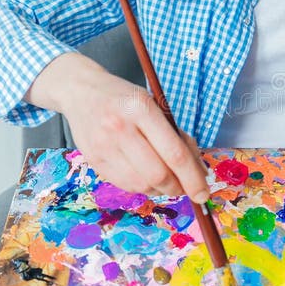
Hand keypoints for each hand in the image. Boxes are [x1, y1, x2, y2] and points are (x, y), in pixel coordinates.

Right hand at [25, 53, 210, 201]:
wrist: (81, 91)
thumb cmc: (125, 98)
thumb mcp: (154, 105)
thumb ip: (175, 135)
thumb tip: (198, 170)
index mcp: (141, 108)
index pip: (174, 153)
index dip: (192, 178)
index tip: (204, 193)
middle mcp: (120, 127)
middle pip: (158, 174)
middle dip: (178, 188)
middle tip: (186, 188)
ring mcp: (103, 146)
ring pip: (141, 185)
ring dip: (160, 189)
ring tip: (166, 180)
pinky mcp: (93, 160)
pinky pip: (125, 185)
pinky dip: (142, 187)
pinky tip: (147, 177)